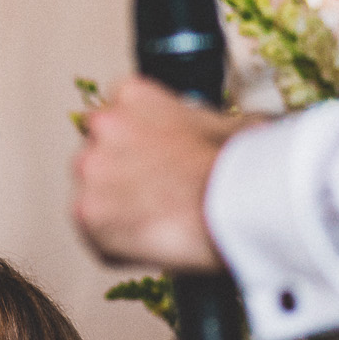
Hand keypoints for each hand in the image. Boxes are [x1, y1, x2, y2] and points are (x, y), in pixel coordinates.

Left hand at [73, 77, 258, 270]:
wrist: (235, 203)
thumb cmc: (239, 166)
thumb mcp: (237, 126)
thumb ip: (222, 123)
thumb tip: (253, 128)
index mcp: (132, 94)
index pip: (118, 116)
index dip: (138, 144)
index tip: (155, 162)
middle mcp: (102, 124)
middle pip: (98, 152)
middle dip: (121, 175)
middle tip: (155, 196)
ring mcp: (90, 168)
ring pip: (93, 192)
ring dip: (117, 208)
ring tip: (158, 222)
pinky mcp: (86, 212)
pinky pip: (95, 233)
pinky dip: (118, 245)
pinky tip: (151, 243)